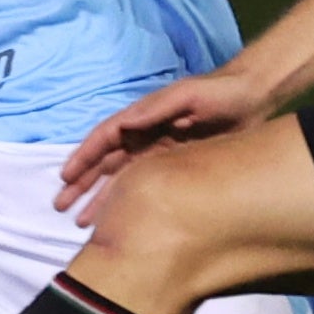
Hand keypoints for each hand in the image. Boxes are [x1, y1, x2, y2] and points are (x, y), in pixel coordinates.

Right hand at [59, 69, 274, 209]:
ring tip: (79, 221)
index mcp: (142, 117)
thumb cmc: (218, 93)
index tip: (65, 177)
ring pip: (122, 179)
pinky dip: (129, 202)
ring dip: (100, 198)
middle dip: (82, 184)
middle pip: (106, 163)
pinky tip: (118, 219)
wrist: (252, 98)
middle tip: (60, 206)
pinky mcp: (176, 167)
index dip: (84, 157)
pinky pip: (145, 187)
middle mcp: (145, 136)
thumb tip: (126, 124)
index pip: (105, 138)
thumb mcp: (187, 95)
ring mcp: (159, 152)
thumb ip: (157, 108)